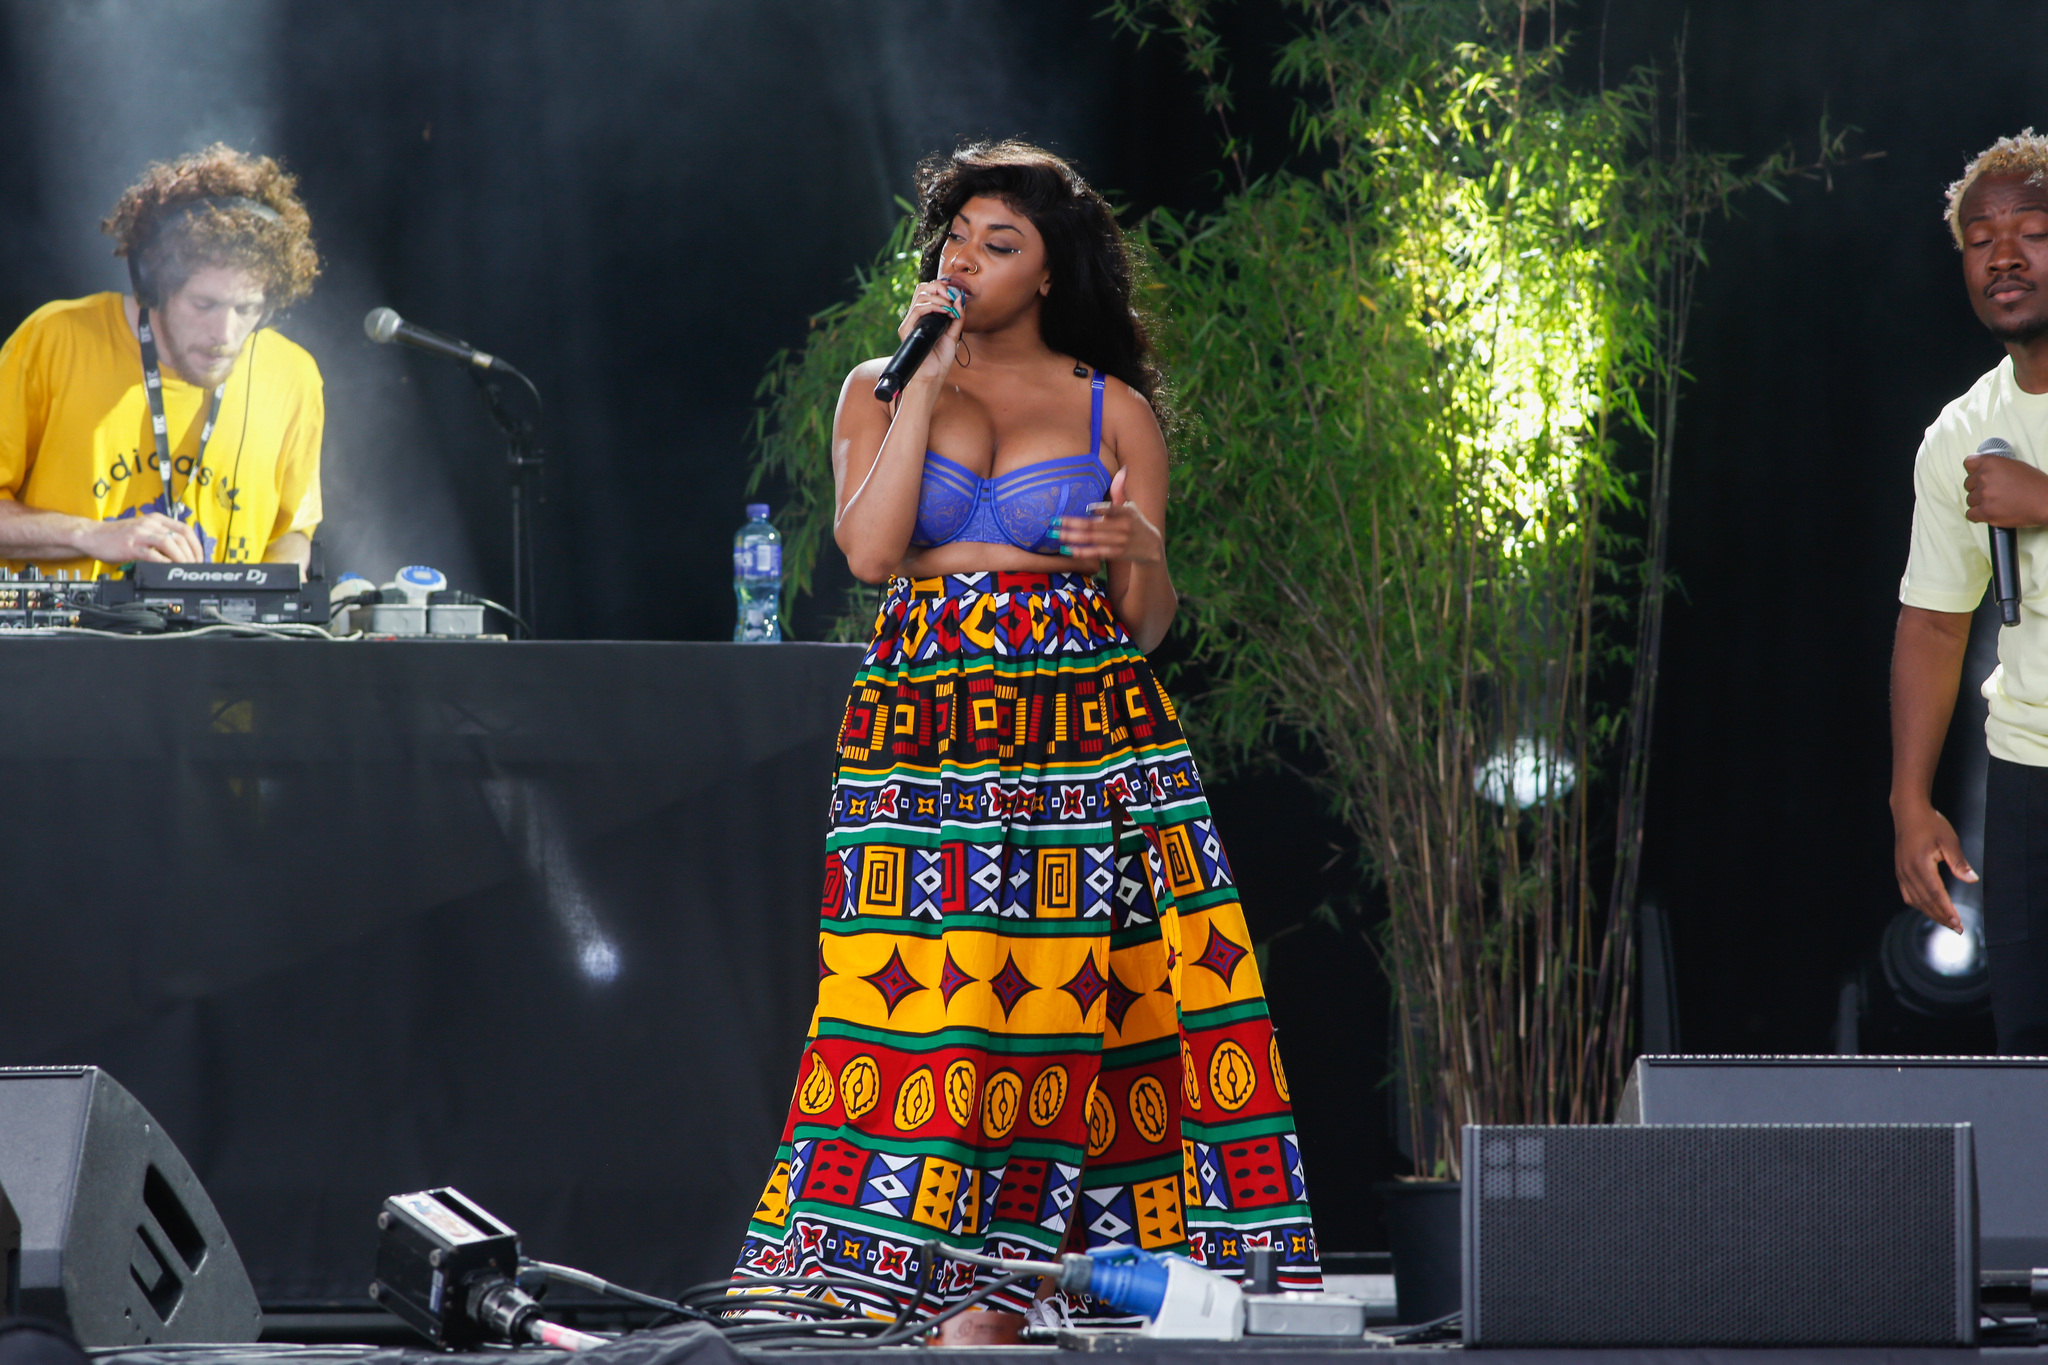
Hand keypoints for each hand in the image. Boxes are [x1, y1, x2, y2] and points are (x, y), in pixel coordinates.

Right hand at [77, 512, 203, 563]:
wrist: (92, 535)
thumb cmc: (118, 536)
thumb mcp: (144, 531)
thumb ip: (161, 538)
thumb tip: (183, 553)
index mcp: (156, 519)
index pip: (185, 529)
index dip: (197, 545)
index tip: (200, 558)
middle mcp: (150, 524)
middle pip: (180, 537)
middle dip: (191, 554)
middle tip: (194, 567)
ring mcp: (140, 534)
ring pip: (169, 543)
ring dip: (181, 558)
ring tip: (184, 568)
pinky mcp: (130, 545)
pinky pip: (152, 554)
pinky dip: (163, 562)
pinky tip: (167, 569)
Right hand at [896, 279, 965, 387]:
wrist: (933, 375)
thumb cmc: (941, 358)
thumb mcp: (954, 334)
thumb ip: (957, 316)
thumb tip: (960, 298)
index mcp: (925, 316)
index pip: (928, 291)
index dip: (941, 286)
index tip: (955, 292)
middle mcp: (916, 316)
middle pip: (922, 288)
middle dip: (939, 287)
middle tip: (952, 296)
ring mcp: (910, 322)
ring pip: (920, 295)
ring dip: (939, 298)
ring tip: (950, 307)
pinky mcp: (906, 329)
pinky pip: (917, 309)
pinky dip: (933, 306)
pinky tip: (944, 312)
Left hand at [1050, 468, 1162, 563]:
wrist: (1151, 546)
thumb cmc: (1135, 521)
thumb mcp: (1130, 505)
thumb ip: (1120, 490)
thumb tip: (1122, 469)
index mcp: (1125, 512)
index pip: (1112, 509)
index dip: (1100, 509)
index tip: (1085, 507)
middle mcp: (1122, 527)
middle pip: (1093, 526)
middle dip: (1071, 524)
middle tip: (1053, 522)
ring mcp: (1119, 542)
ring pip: (1091, 540)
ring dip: (1071, 537)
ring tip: (1055, 534)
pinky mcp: (1116, 554)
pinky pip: (1095, 553)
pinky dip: (1081, 552)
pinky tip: (1067, 549)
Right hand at [1892, 801, 1971, 933]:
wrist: (1908, 813)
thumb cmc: (1931, 824)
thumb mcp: (1949, 840)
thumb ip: (1959, 862)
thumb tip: (1972, 879)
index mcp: (1920, 865)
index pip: (1936, 894)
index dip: (1947, 911)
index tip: (1959, 924)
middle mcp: (1908, 872)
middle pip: (1925, 901)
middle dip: (1942, 917)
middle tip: (1957, 929)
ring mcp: (1901, 872)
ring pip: (1916, 900)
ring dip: (1931, 913)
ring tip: (1946, 922)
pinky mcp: (1900, 872)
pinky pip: (1908, 894)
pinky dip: (1919, 905)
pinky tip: (1928, 909)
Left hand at [1963, 452, 2047, 526]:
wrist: (2046, 501)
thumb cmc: (2035, 484)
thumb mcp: (2015, 465)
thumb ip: (1996, 467)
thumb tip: (1984, 471)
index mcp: (1991, 462)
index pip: (1968, 463)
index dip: (1974, 471)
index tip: (1978, 476)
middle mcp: (1984, 477)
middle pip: (1968, 484)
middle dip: (1977, 488)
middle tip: (1991, 492)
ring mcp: (1984, 495)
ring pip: (1970, 500)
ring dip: (1979, 502)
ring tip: (1995, 503)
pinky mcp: (1986, 512)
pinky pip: (1971, 514)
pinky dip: (1978, 515)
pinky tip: (1988, 513)